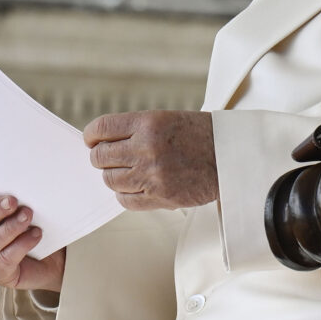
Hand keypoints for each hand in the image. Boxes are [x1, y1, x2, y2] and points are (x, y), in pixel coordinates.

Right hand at [0, 182, 64, 291]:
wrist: (50, 262)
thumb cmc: (31, 229)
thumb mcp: (21, 210)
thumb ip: (14, 200)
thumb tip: (24, 184)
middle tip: (12, 201)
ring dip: (11, 227)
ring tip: (28, 216)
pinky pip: (6, 258)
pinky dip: (22, 244)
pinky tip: (36, 235)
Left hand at [85, 110, 216, 210]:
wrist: (229, 155)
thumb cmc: (199, 135)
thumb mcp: (165, 119)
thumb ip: (134, 130)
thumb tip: (102, 143)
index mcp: (147, 123)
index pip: (101, 129)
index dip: (91, 136)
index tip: (91, 140)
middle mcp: (146, 148)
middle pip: (100, 157)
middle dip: (100, 158)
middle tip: (109, 158)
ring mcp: (152, 175)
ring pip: (110, 180)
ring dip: (114, 176)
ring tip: (127, 171)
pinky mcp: (159, 197)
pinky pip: (125, 200)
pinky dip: (125, 194)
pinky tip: (135, 187)